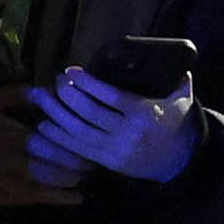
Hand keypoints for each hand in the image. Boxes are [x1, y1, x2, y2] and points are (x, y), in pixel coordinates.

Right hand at [0, 83, 79, 208]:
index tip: (89, 154)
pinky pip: (18, 201)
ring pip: (33, 191)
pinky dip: (41, 200)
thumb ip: (20, 95)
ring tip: (79, 191)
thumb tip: (55, 89)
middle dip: (70, 173)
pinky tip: (60, 199)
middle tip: (91, 171)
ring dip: (58, 191)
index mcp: (4, 137)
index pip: (46, 148)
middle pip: (44, 172)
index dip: (71, 154)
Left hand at [26, 70, 196, 182]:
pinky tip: (44, 124)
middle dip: (67, 94)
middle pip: (89, 112)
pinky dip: (58, 136)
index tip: (70, 71)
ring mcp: (115, 149)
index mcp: (145, 114)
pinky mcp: (106, 161)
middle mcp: (127, 132)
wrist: (178, 163)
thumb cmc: (175, 125)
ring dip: (55, 113)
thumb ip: (178, 81)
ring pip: (78, 130)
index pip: (111, 96)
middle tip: (55, 81)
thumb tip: (178, 61)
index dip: (88, 83)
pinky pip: (77, 148)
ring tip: (40, 97)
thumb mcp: (182, 101)